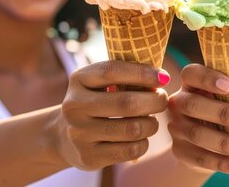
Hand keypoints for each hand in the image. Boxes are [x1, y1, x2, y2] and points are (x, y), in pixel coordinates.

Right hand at [54, 61, 168, 169]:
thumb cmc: (96, 101)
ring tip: (151, 119)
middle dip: (154, 100)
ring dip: (152, 123)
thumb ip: (126, 76)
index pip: (111, 71)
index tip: (163, 77)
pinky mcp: (88, 157)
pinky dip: (144, 142)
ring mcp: (79, 134)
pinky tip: (141, 137)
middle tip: (162, 99)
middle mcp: (74, 106)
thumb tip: (162, 78)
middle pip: (126, 103)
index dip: (142, 73)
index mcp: (78, 80)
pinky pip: (130, 150)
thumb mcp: (101, 83)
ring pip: (133, 129)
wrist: (64, 136)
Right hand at [167, 63, 228, 173]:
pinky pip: (200, 157)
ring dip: (224, 142)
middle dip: (223, 113)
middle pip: (193, 105)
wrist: (200, 144)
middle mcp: (178, 103)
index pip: (191, 74)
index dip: (208, 78)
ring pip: (197, 134)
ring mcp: (176, 128)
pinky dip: (221, 163)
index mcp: (190, 84)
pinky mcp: (180, 150)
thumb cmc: (219, 111)